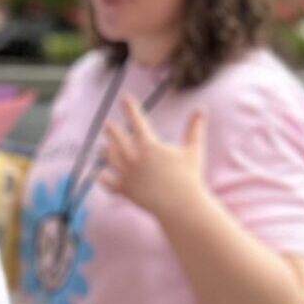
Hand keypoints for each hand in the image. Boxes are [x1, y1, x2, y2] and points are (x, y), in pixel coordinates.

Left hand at [99, 101, 208, 219]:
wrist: (179, 205)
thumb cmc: (189, 177)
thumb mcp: (193, 150)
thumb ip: (195, 129)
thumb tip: (202, 109)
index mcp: (149, 145)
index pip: (137, 121)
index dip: (130, 108)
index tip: (125, 98)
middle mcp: (133, 158)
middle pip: (117, 139)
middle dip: (112, 131)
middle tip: (109, 126)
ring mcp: (126, 174)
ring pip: (111, 159)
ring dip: (107, 151)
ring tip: (105, 147)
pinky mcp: (124, 190)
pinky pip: (109, 183)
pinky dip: (104, 178)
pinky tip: (101, 174)